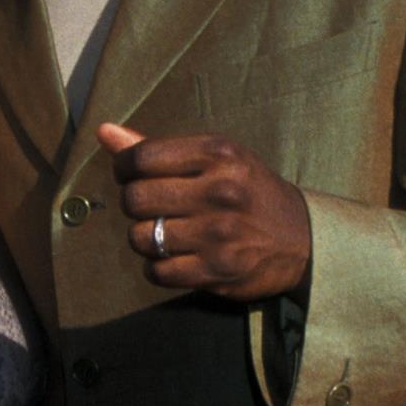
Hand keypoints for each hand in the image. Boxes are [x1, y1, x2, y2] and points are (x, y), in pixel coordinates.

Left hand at [101, 122, 311, 300]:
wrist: (301, 237)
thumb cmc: (249, 191)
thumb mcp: (215, 158)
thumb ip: (158, 149)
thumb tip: (104, 132)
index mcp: (218, 154)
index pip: (141, 158)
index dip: (124, 169)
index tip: (131, 176)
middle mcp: (219, 191)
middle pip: (136, 199)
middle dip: (134, 206)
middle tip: (151, 208)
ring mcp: (219, 233)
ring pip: (142, 238)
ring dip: (145, 239)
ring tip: (164, 234)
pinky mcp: (218, 270)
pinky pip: (158, 272)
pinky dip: (158, 267)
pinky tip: (174, 258)